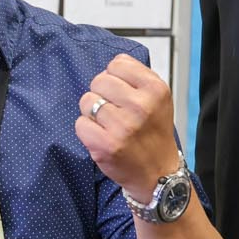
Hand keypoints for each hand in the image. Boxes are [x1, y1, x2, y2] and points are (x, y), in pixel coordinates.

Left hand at [76, 53, 182, 197]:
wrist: (158, 174)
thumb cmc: (154, 134)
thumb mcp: (158, 99)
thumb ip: (137, 77)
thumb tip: (111, 65)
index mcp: (155, 90)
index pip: (117, 63)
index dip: (114, 77)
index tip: (121, 92)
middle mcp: (141, 106)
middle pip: (99, 80)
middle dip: (102, 94)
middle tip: (114, 111)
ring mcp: (123, 126)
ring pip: (87, 101)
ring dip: (92, 113)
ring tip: (108, 125)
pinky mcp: (106, 145)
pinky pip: (80, 123)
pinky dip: (87, 130)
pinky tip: (102, 137)